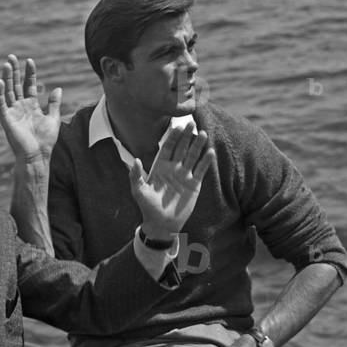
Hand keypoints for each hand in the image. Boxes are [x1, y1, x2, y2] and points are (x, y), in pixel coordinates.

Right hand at [0, 55, 61, 166]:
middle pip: (16, 85)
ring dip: (6, 78)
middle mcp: (20, 107)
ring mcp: (13, 112)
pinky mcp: (6, 120)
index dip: (29, 73)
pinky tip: (0, 82)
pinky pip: (1, 104)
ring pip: (8, 91)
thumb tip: (58, 88)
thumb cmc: (46, 141)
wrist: (38, 156)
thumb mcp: (53, 118)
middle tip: (11, 57)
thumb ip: (54, 103)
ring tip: (6, 64)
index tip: (29, 60)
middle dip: (14, 71)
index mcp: (31, 106)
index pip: (29, 85)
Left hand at [128, 124, 214, 240]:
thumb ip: (136, 176)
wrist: (162, 224)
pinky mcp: (194, 184)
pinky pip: (201, 170)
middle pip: (181, 148)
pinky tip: (210, 152)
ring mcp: (185, 175)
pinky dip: (206, 161)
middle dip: (187, 136)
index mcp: (160, 167)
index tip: (177, 126)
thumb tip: (136, 160)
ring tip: (204, 134)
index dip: (172, 137)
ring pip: (192, 156)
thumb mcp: (139, 192)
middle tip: (193, 122)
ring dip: (198, 145)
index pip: (167, 148)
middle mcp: (173, 168)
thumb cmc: (148, 207)